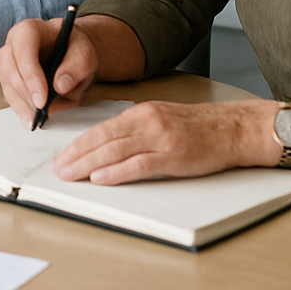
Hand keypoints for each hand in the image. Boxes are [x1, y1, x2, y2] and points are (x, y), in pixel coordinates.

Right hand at [0, 17, 98, 126]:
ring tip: (39, 119)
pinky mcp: (8, 77)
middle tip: (43, 113)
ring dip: (22, 104)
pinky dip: (21, 108)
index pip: (24, 52)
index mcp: (29, 30)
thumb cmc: (74, 48)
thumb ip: (76, 67)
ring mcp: (8, 61)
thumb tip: (60, 86)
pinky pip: (10, 94)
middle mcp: (12, 43)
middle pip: (11, 70)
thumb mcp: (85, 54)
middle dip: (27, 95)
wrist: (70, 51)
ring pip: (8, 84)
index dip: (31, 77)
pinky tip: (32, 118)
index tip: (42, 101)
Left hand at [50, 99, 279, 184]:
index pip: (101, 129)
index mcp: (141, 113)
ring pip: (115, 151)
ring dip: (88, 165)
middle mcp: (146, 122)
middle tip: (57, 169)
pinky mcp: (174, 156)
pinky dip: (117, 172)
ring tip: (70, 175)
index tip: (62, 155)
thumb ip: (135, 129)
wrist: (233, 128)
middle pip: (103, 140)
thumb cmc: (198, 127)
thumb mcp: (161, 118)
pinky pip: (139, 165)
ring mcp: (160, 139)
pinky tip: (101, 178)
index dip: (78, 143)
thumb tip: (105, 145)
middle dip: (76, 155)